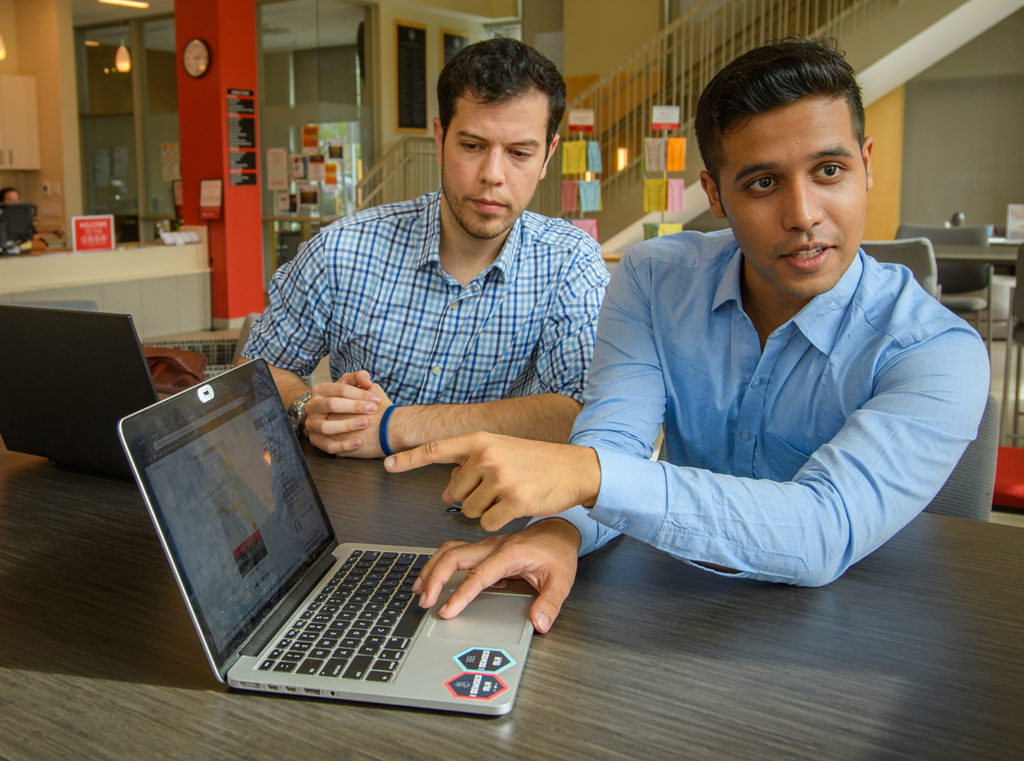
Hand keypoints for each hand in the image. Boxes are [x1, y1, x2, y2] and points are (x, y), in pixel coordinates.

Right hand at [303, 370, 391, 457]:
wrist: (324, 415)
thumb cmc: (342, 399)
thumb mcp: (348, 384)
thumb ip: (359, 377)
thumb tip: (367, 380)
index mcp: (320, 390)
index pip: (341, 389)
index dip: (361, 393)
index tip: (377, 400)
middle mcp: (312, 406)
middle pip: (332, 404)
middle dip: (355, 406)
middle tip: (373, 410)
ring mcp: (311, 425)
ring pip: (326, 426)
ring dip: (347, 425)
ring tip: (366, 423)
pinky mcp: (315, 441)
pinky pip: (327, 446)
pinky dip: (343, 445)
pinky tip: (359, 443)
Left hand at [384, 432, 600, 530]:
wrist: (574, 468)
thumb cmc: (536, 461)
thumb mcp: (501, 453)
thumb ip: (470, 467)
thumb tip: (445, 491)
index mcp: (480, 441)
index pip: (436, 450)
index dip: (409, 459)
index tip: (388, 464)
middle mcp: (487, 457)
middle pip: (454, 492)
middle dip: (471, 496)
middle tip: (499, 486)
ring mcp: (500, 479)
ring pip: (469, 510)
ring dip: (486, 510)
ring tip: (510, 493)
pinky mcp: (514, 501)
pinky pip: (488, 523)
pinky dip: (499, 521)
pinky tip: (517, 506)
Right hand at [414, 520, 580, 632]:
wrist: (559, 532)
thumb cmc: (557, 553)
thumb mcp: (562, 580)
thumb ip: (550, 603)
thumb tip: (539, 623)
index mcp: (510, 554)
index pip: (479, 575)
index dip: (461, 594)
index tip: (447, 611)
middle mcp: (493, 547)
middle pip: (455, 556)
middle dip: (435, 578)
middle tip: (425, 602)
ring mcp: (485, 545)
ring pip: (449, 550)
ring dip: (431, 568)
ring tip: (419, 590)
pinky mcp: (481, 548)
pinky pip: (453, 550)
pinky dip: (437, 562)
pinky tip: (430, 576)